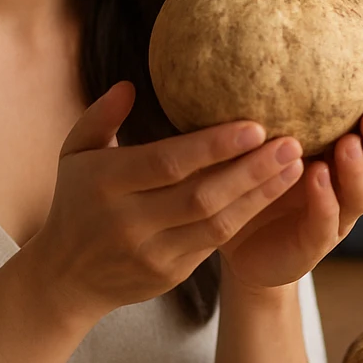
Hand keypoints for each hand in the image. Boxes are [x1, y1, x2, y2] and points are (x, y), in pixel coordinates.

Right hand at [25, 82, 305, 324]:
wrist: (66, 278)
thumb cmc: (77, 200)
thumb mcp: (75, 152)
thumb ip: (101, 116)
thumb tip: (131, 85)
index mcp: (106, 183)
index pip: (167, 164)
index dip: (214, 147)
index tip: (255, 126)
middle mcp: (128, 222)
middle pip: (201, 196)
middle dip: (251, 170)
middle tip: (291, 143)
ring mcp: (151, 253)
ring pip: (217, 224)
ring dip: (261, 195)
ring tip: (296, 167)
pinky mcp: (169, 274)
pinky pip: (215, 244)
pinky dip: (247, 217)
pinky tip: (273, 194)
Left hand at [219, 70, 362, 288]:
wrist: (234, 238)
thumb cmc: (255, 175)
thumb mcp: (267, 135)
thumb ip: (278, 102)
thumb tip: (264, 39)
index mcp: (348, 154)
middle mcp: (351, 184)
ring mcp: (337, 217)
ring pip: (362, 194)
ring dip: (357, 168)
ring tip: (347, 143)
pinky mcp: (312, 245)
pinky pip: (324, 223)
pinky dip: (325, 201)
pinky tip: (315, 178)